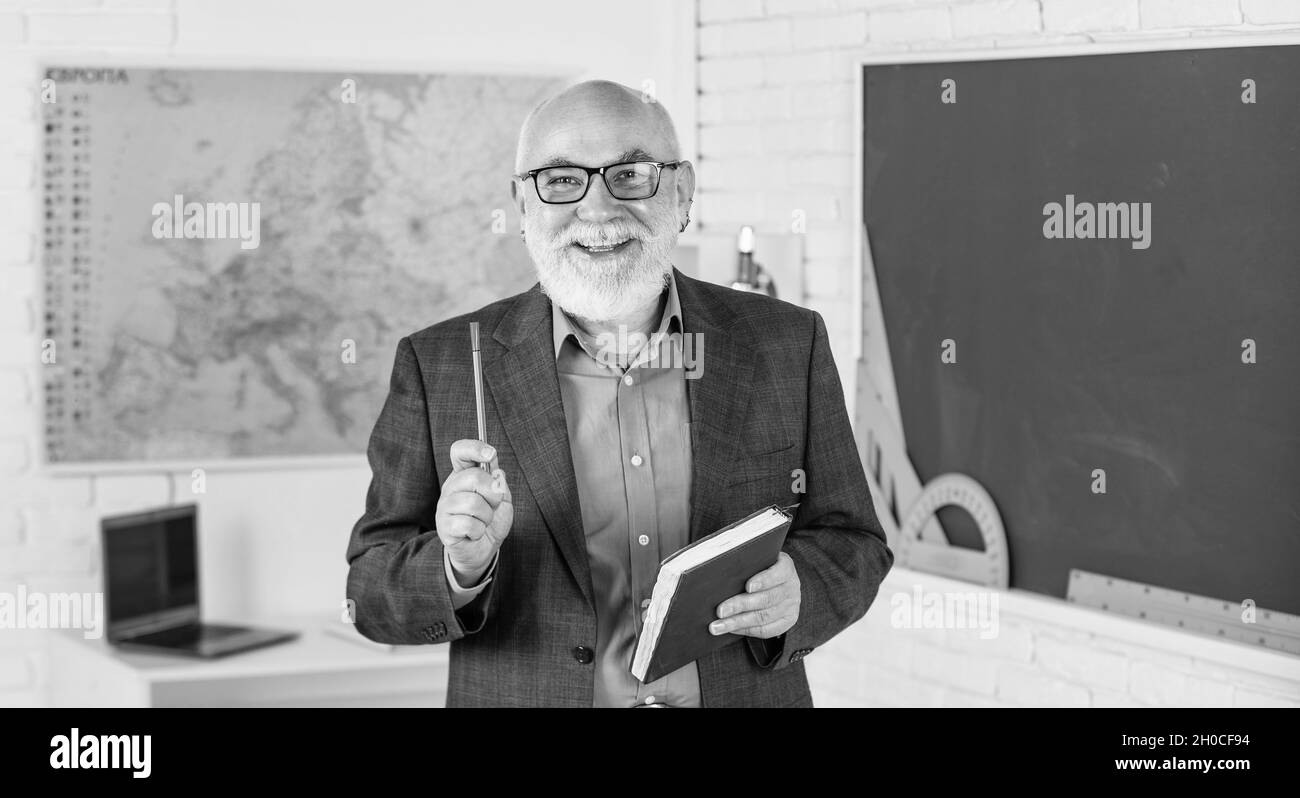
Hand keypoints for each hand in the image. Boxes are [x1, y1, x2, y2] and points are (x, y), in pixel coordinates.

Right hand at [435, 439, 512, 584]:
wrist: (482, 548)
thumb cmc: (490, 520)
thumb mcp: (501, 498)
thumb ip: (499, 482)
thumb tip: (495, 473)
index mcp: (463, 474)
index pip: (460, 451)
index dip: (475, 448)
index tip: (490, 454)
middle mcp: (451, 487)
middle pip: (473, 477)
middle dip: (493, 494)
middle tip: (493, 505)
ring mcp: (444, 507)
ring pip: (472, 503)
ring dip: (487, 516)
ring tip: (483, 521)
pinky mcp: (444, 527)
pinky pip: (468, 524)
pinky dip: (479, 531)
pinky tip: (475, 533)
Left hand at [710, 552, 799, 638]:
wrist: (778, 583)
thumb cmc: (760, 569)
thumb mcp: (759, 562)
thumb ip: (747, 566)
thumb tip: (722, 575)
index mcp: (786, 568)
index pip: (779, 573)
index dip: (764, 580)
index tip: (748, 586)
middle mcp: (791, 587)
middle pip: (767, 599)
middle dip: (741, 605)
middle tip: (720, 611)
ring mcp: (791, 606)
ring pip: (763, 617)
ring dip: (737, 622)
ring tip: (718, 626)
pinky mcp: (787, 621)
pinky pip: (766, 630)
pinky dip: (745, 630)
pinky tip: (731, 629)